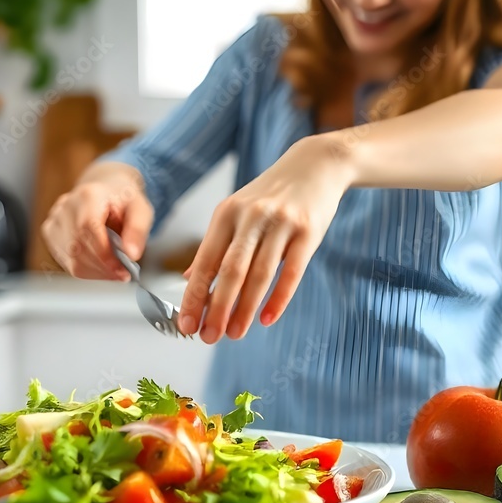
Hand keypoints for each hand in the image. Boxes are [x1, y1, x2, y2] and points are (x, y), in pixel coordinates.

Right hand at [41, 162, 153, 279]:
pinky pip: (67, 263)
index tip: (121, 270)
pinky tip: (100, 266)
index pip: (88, 227)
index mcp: (89, 195)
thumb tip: (131, 254)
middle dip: (103, 267)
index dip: (103, 253)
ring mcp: (54, 220)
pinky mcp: (50, 233)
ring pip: (72, 260)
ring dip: (96, 272)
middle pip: (79, 247)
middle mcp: (66, 206)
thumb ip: (138, 231)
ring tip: (114, 270)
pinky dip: (87, 271)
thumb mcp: (140, 210)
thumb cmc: (122, 201)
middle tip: (122, 273)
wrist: (105, 191)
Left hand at [178, 134, 354, 342]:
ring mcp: (280, 223)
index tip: (187, 324)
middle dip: (217, 308)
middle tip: (209, 336)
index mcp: (226, 214)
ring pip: (259, 274)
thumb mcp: (235, 213)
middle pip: (230, 271)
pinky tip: (268, 319)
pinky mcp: (308, 231)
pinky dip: (279, 299)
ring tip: (235, 333)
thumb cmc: (270, 196)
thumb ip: (214, 246)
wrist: (314, 166)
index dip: (195, 296)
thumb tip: (190, 280)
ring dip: (245, 309)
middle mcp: (251, 217)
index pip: (205, 262)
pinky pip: (291, 271)